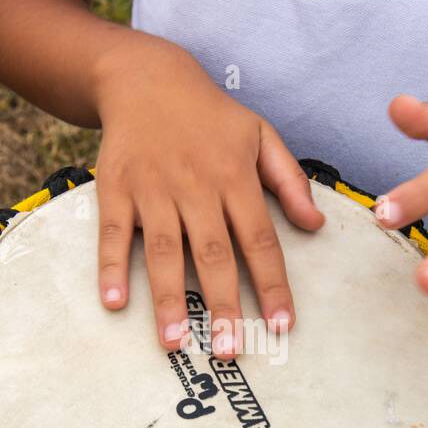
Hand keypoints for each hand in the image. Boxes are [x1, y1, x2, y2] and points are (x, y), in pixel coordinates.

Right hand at [93, 42, 323, 356]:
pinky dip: (110, 267)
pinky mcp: (115, 189)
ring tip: (174, 342)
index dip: (273, 285)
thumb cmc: (210, 116)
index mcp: (235, 177)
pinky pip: (112, 233)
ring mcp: (152, 189)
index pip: (260, 240)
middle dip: (222, 304)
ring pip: (162, 251)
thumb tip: (316, 225)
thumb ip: (289, 181)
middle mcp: (195, 186)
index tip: (282, 325)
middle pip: (212, 254)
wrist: (146, 78)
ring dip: (168, 298)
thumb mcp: (260, 135)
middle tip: (228, 350)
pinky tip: (115, 302)